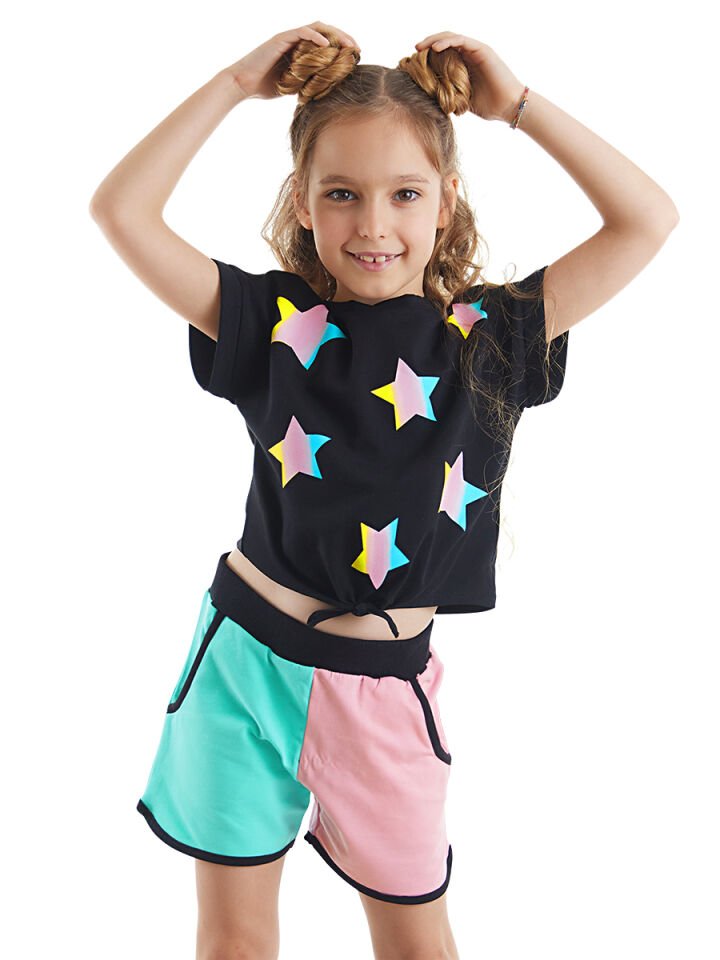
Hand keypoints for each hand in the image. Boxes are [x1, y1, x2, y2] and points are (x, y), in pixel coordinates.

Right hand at [228, 22, 359, 100]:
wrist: (243, 84)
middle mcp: (295, 40)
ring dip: (335, 34)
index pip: (325, 41)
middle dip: (343, 37)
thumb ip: (306, 83)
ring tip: (348, 45)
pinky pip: (302, 32)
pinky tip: (327, 46)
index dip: (341, 46)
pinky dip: (316, 37)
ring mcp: (288, 38)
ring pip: (316, 28)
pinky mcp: (281, 39)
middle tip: (357, 48)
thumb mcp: (292, 86)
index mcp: (300, 50)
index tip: (355, 56)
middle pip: (325, 31)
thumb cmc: (264, 87)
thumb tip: (323, 93)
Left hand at [415, 33, 524, 122]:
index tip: (416, 62)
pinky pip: (461, 41)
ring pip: (451, 38)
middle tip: (415, 50)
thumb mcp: (463, 101)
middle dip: (428, 44)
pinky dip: (447, 42)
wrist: (509, 106)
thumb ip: (450, 95)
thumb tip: (432, 100)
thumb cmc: (489, 106)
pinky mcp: (482, 50)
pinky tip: (435, 48)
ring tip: (420, 47)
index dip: (430, 55)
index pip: (444, 54)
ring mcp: (476, 51)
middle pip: (446, 42)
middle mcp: (470, 55)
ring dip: (434, 40)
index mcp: (465, 66)